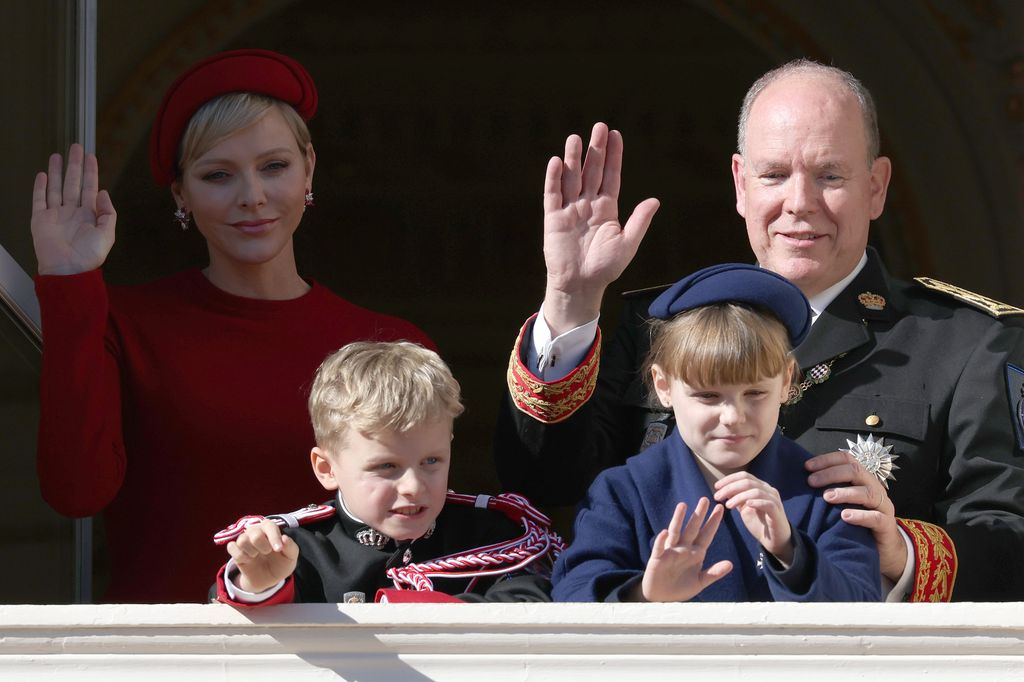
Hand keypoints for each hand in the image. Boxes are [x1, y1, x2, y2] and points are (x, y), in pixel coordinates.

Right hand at [31, 143, 116, 275]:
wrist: (68, 270)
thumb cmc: (88, 257)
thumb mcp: (107, 234)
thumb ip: (108, 212)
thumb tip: (103, 192)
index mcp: (89, 215)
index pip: (90, 187)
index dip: (91, 172)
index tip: (91, 156)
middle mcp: (72, 212)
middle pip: (73, 183)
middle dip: (75, 165)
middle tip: (76, 148)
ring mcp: (56, 215)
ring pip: (56, 187)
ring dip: (57, 172)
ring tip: (58, 156)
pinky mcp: (40, 219)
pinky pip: (39, 199)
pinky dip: (40, 187)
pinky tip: (43, 175)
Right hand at [226, 519, 298, 592]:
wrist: (267, 579)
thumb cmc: (280, 564)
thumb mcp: (290, 558)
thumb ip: (291, 547)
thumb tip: (284, 538)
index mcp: (270, 529)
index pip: (269, 525)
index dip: (274, 537)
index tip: (278, 549)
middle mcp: (256, 531)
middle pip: (255, 533)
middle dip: (263, 546)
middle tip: (267, 552)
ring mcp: (244, 540)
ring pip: (242, 540)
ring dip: (251, 551)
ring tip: (256, 556)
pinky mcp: (235, 550)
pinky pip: (232, 547)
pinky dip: (240, 556)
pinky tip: (247, 560)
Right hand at [541, 122, 659, 334]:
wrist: (581, 285)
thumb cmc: (605, 268)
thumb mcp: (627, 244)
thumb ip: (639, 222)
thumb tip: (655, 200)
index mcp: (607, 209)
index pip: (611, 176)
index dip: (613, 156)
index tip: (616, 135)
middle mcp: (588, 205)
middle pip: (591, 171)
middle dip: (595, 149)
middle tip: (599, 126)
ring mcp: (570, 210)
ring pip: (571, 178)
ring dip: (573, 158)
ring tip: (575, 138)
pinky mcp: (553, 219)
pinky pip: (553, 194)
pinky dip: (554, 178)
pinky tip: (556, 162)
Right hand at [641, 497, 731, 601]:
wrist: (662, 598)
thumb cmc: (681, 588)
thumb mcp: (700, 582)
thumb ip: (714, 573)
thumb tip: (730, 564)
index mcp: (695, 553)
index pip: (706, 534)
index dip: (713, 522)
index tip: (720, 509)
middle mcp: (683, 549)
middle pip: (692, 528)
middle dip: (698, 514)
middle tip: (705, 499)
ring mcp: (670, 552)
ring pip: (676, 532)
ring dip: (679, 519)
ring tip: (683, 505)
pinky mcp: (658, 559)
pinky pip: (660, 548)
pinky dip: (662, 540)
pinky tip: (665, 532)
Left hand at [714, 472, 793, 563]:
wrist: (773, 540)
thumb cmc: (759, 523)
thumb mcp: (744, 508)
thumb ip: (736, 498)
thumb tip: (722, 489)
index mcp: (760, 487)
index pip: (744, 476)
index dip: (729, 479)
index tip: (716, 486)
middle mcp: (768, 490)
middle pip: (748, 481)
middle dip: (730, 487)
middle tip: (717, 496)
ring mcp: (774, 499)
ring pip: (756, 491)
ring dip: (739, 496)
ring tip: (728, 505)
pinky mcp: (777, 511)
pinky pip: (767, 503)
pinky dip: (756, 502)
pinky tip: (746, 505)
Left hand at [806, 450, 906, 579]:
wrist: (883, 548)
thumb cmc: (857, 521)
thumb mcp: (843, 502)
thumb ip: (828, 489)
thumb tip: (803, 480)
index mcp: (862, 479)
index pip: (847, 459)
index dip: (827, 460)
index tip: (806, 466)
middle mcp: (874, 488)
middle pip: (856, 471)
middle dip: (832, 474)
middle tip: (811, 482)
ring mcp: (883, 506)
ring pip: (868, 492)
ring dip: (845, 492)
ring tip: (827, 497)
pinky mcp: (887, 525)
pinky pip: (876, 518)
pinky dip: (860, 515)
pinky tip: (845, 516)